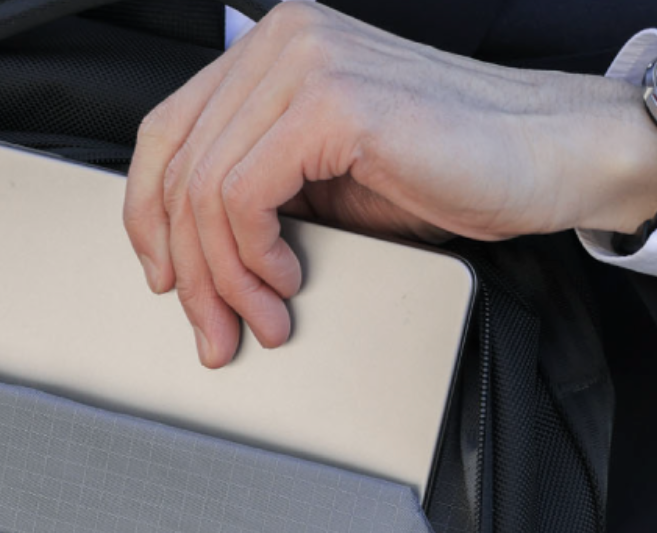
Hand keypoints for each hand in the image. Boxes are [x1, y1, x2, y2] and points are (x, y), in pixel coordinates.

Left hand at [124, 1, 656, 365]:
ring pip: (204, 194)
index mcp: (270, 53)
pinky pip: (243, 198)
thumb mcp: (316, 184)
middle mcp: (281, 43)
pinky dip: (254, 258)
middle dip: (189, 271)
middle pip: (177, 174)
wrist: (546, 158)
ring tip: (262, 317)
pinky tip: (289, 280)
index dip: (146, 219)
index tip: (162, 280)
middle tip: (212, 330)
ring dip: (224, 279)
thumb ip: (247, 194)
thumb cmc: (444, 168)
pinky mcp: (332, 102)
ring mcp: (305, 63)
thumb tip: (180, 261)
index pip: (164, 137)